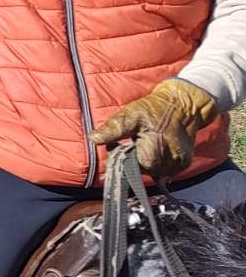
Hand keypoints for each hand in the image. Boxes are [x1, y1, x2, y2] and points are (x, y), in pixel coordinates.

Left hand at [90, 78, 218, 177]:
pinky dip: (157, 162)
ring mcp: (178, 165)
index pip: (130, 168)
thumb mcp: (130, 115)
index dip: (121, 157)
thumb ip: (112, 130)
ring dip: (146, 161)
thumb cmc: (155, 108)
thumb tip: (93, 139)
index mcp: (154, 154)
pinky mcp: (183, 163)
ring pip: (153, 172)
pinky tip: (156, 147)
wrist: (183, 104)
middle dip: (133, 159)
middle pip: (142, 171)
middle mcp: (169, 163)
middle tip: (134, 140)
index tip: (119, 144)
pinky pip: (164, 170)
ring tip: (146, 142)